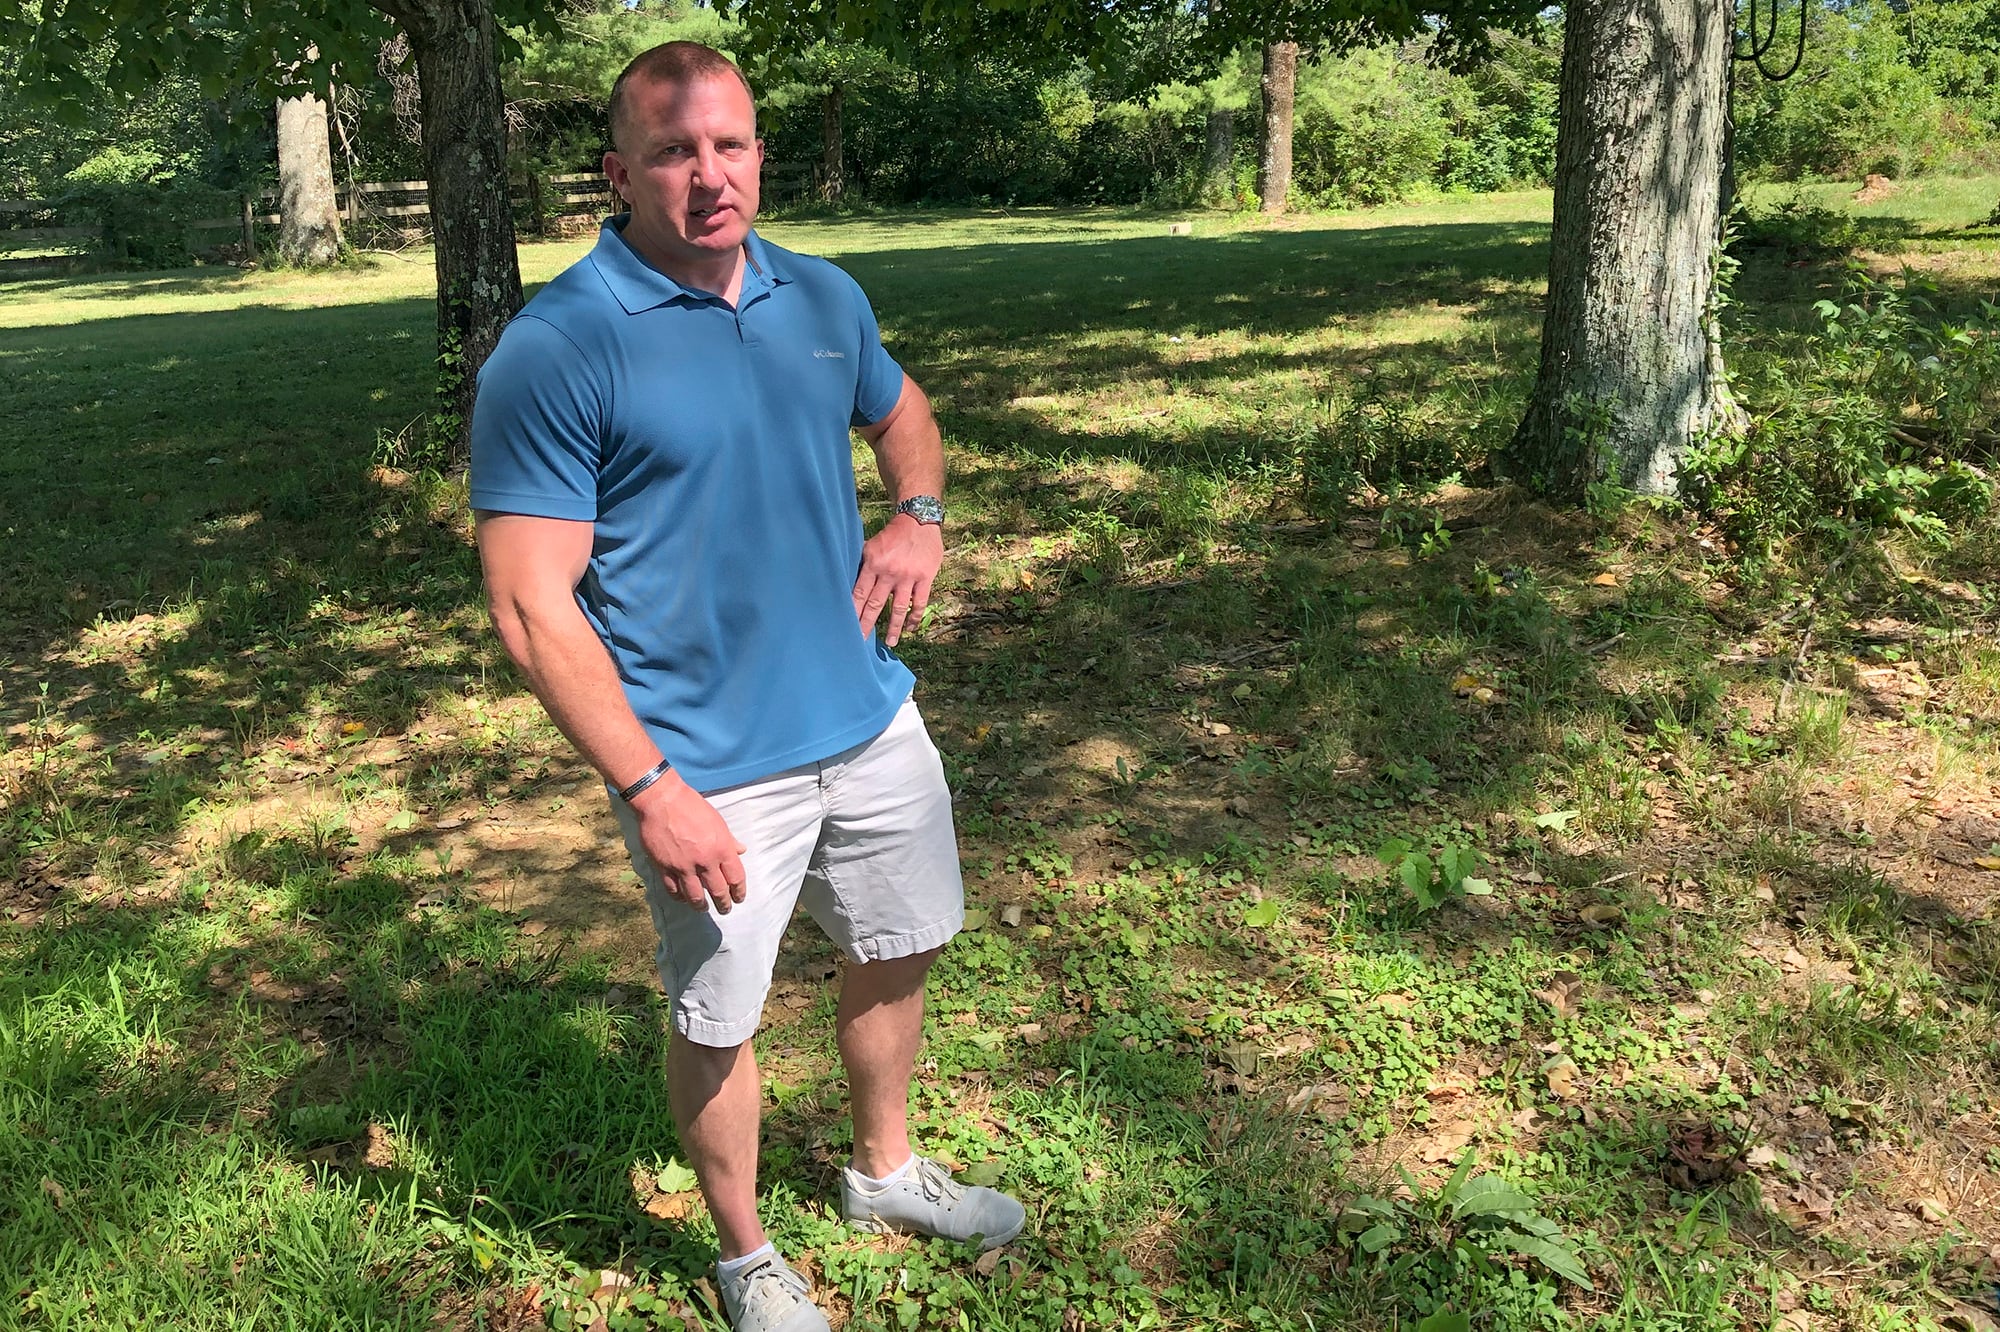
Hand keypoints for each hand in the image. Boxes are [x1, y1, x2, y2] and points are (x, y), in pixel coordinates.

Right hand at [630, 775, 746, 912]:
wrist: (662, 800)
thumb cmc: (692, 806)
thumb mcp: (718, 821)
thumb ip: (729, 840)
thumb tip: (741, 850)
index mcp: (721, 848)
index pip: (736, 878)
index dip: (739, 891)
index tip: (739, 898)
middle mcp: (705, 861)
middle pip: (718, 891)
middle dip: (723, 904)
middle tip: (725, 909)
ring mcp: (683, 866)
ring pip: (695, 896)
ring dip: (701, 905)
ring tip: (703, 907)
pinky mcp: (664, 867)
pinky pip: (673, 890)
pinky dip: (680, 897)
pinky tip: (683, 898)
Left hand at [852, 513, 943, 646]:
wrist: (919, 520)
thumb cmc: (893, 533)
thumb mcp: (871, 544)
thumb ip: (863, 564)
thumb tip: (851, 581)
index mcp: (873, 563)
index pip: (859, 593)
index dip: (852, 611)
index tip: (846, 626)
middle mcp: (889, 573)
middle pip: (875, 604)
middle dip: (866, 624)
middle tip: (860, 641)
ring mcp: (908, 577)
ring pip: (898, 608)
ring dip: (893, 627)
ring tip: (890, 642)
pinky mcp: (925, 578)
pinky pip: (919, 603)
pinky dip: (914, 617)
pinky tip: (911, 628)